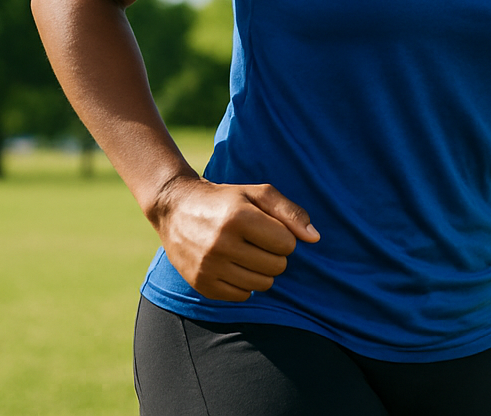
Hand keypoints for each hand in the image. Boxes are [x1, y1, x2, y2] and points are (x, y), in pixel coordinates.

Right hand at [149, 176, 319, 301]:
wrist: (176, 208)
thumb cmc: (226, 200)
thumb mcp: (259, 194)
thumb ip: (291, 212)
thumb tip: (314, 238)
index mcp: (238, 218)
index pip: (287, 244)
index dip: (285, 237)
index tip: (271, 229)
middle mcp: (221, 244)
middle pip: (277, 266)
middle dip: (275, 255)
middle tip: (259, 242)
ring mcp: (208, 267)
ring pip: (262, 284)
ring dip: (262, 271)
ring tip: (248, 254)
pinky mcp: (201, 284)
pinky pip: (242, 296)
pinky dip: (245, 284)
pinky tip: (234, 266)